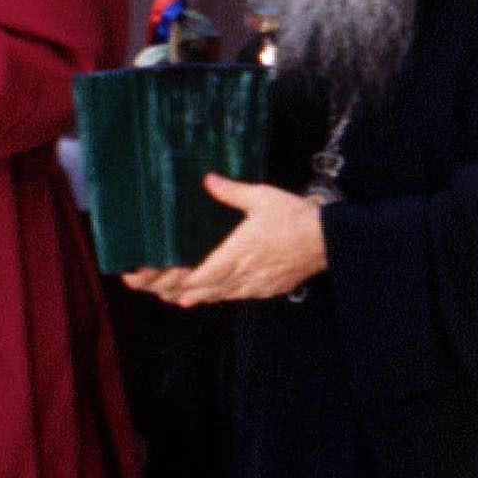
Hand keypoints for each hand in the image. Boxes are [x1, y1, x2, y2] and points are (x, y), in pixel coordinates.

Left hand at [121, 177, 326, 305]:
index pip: (196, 276)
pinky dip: (219, 296)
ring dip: (195, 297)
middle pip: (201, 291)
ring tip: (176, 296)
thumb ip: (231, 192)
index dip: (170, 281)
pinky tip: (213, 295)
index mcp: (235, 254)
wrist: (328, 240)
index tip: (149, 279)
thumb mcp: (262, 197)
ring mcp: (256, 285)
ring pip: (218, 297)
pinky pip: (238, 297)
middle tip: (152, 288)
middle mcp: (242, 275)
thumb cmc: (295, 218)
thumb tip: (208, 180)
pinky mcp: (269, 288)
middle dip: (174, 291)